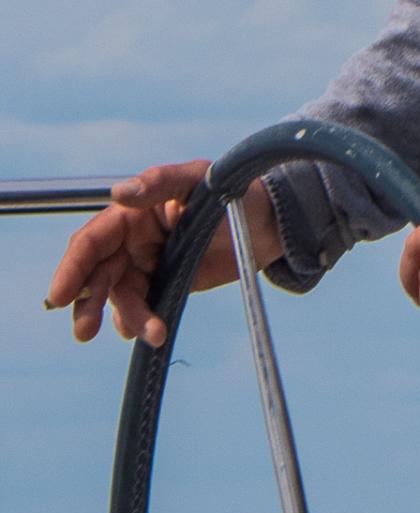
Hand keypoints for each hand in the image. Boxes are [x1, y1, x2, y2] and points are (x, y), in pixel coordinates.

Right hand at [46, 163, 282, 347]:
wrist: (266, 223)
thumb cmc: (231, 191)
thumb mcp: (198, 180)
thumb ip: (160, 182)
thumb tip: (120, 192)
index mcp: (133, 213)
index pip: (92, 239)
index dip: (72, 266)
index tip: (60, 295)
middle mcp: (134, 241)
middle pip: (98, 274)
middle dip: (87, 302)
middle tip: (84, 331)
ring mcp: (148, 265)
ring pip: (121, 297)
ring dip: (129, 317)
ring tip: (152, 332)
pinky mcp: (166, 285)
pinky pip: (143, 308)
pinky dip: (140, 322)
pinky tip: (151, 332)